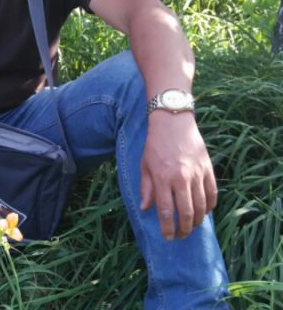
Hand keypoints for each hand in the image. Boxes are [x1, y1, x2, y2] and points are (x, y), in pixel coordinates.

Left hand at [140, 110, 216, 240]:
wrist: (173, 122)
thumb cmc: (155, 144)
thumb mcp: (145, 164)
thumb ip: (146, 187)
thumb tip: (145, 208)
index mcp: (162, 177)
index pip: (165, 210)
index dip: (167, 228)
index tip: (168, 237)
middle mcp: (181, 178)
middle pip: (186, 212)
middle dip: (183, 229)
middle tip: (181, 236)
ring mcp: (196, 174)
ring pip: (201, 206)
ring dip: (197, 221)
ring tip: (191, 227)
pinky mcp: (208, 169)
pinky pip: (212, 193)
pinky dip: (210, 206)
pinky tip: (204, 212)